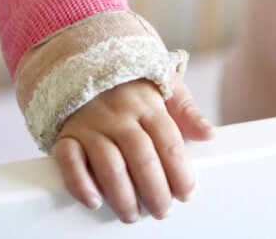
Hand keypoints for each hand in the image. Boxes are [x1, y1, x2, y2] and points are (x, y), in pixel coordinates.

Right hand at [51, 78, 214, 222]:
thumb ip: (187, 112)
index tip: (186, 192)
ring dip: (122, 195)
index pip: (168, 143)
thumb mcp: (165, 85)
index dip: (180, 172)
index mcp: (147, 104)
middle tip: (162, 211)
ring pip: (109, 165)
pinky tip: (95, 200)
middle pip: (141, 158)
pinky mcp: (66, 134)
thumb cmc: (130, 82)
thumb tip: (209, 134)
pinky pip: (69, 161)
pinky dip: (80, 183)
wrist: (83, 62)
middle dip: (155, 190)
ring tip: (132, 214)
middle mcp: (118, 115)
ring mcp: (90, 125)